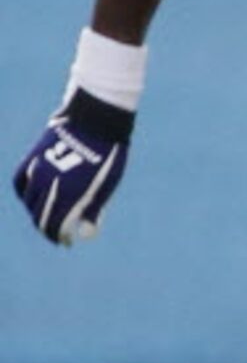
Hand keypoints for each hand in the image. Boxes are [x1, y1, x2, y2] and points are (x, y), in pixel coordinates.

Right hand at [14, 90, 133, 245]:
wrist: (96, 119)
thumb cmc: (108, 153)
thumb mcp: (107, 183)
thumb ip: (93, 207)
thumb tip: (85, 230)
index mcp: (70, 195)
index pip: (56, 226)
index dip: (60, 237)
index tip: (66, 242)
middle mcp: (49, 186)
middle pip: (40, 216)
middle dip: (47, 228)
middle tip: (56, 233)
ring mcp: (38, 171)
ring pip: (29, 201)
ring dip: (36, 212)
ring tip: (46, 216)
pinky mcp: (31, 159)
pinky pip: (20, 183)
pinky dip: (25, 194)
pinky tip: (32, 198)